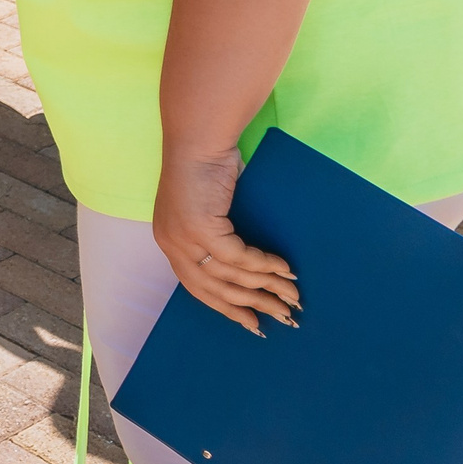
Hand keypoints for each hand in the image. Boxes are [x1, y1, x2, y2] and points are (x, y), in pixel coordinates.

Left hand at [153, 147, 300, 334]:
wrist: (198, 140)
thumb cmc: (206, 168)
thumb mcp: (206, 209)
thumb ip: (216, 237)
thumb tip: (246, 268)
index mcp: (169, 242)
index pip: (197, 287)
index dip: (227, 307)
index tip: (252, 323)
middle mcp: (171, 244)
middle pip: (215, 289)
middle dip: (252, 305)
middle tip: (284, 317)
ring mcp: (183, 238)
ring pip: (231, 277)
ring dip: (266, 288)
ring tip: (293, 296)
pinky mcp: (201, 229)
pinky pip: (238, 258)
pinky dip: (264, 266)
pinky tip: (284, 269)